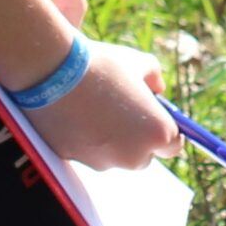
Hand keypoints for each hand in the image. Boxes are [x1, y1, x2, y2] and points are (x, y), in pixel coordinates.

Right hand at [33, 40, 180, 170]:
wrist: (52, 71)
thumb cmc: (101, 65)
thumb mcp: (138, 62)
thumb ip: (154, 78)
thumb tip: (157, 88)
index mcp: (156, 133)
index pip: (173, 146)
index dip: (164, 131)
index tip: (155, 117)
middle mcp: (133, 156)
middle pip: (143, 155)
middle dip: (137, 138)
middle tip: (124, 111)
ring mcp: (102, 162)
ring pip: (114, 156)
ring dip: (110, 140)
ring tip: (95, 107)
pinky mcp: (75, 161)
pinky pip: (87, 153)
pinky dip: (85, 139)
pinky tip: (76, 113)